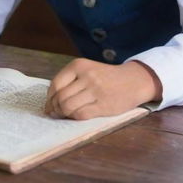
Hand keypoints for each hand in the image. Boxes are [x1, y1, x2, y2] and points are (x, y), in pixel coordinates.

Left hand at [45, 58, 161, 119]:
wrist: (134, 80)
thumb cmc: (106, 77)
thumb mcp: (87, 69)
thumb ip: (70, 81)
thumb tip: (50, 101)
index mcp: (79, 65)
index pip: (56, 84)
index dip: (49, 97)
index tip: (48, 105)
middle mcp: (87, 76)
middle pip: (60, 97)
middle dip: (54, 108)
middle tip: (53, 113)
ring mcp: (95, 90)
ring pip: (68, 107)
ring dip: (63, 114)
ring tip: (63, 115)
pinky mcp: (104, 105)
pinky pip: (81, 114)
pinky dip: (74, 118)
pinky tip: (75, 116)